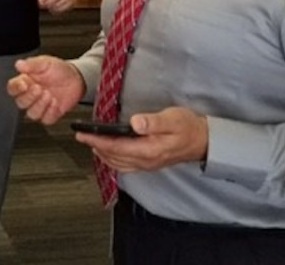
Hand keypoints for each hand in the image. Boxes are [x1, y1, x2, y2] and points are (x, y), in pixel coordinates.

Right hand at [7, 55, 84, 124]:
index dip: (16, 88)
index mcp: (25, 82)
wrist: (76, 78)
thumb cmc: (59, 70)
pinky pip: (46, 119)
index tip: (24, 84)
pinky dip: (50, 112)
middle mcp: (31, 95)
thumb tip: (19, 64)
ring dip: (40, 105)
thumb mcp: (45, 62)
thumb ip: (31, 64)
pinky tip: (55, 102)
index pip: (13, 88)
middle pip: (20, 103)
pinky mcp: (50, 114)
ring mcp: (40, 106)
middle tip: (39, 88)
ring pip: (32, 114)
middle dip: (30, 97)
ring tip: (49, 95)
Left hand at [38, 0, 75, 14]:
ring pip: (58, 4)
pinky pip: (63, 9)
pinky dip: (57, 10)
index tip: (40, 2)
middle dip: (48, 3)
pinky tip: (53, 10)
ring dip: (52, 7)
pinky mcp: (72, 3)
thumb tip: (41, 1)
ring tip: (49, 8)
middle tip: (44, 6)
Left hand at [74, 106, 208, 172]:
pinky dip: (113, 159)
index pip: (116, 148)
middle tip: (81, 137)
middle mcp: (146, 160)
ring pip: (118, 164)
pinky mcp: (149, 163)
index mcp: (149, 150)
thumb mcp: (172, 119)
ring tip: (90, 144)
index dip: (97, 141)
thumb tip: (135, 122)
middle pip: (114, 157)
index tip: (83, 134)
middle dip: (95, 147)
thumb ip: (153, 122)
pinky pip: (125, 165)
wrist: (203, 140)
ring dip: (102, 155)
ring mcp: (147, 164)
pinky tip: (108, 153)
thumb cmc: (188, 127)